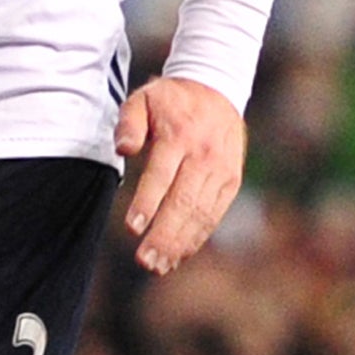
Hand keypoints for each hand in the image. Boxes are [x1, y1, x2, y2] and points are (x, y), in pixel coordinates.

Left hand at [115, 75, 246, 275]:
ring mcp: (221, 171)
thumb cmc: (169, 99)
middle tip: (145, 260)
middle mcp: (203, 157)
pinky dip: (198, 236)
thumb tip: (122, 149)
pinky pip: (215, 214)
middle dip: (164, 235)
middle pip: (184, 203)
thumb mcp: (142, 98)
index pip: (161, 175)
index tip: (132, 227)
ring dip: (181, 243)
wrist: (216, 89)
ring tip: (160, 265)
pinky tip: (181, 254)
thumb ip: (129, 123)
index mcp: (178, 136)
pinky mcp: (231, 181)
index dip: (147, 203)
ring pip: (202, 214)